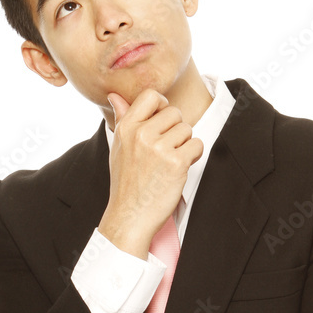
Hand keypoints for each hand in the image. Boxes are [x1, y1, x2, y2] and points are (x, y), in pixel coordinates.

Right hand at [99, 88, 202, 257]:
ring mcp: (159, 148)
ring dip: (185, 144)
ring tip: (170, 161)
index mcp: (126, 128)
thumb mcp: (118, 148)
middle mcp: (141, 134)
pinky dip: (194, 156)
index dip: (162, 106)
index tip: (162, 122)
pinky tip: (180, 168)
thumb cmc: (125, 183)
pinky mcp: (176, 163)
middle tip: (167, 149)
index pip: (151, 96)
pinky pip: (197, 145)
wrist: (130, 216)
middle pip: (174, 113)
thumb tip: (115, 96)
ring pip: (187, 129)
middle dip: (176, 129)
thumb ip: (122, 119)